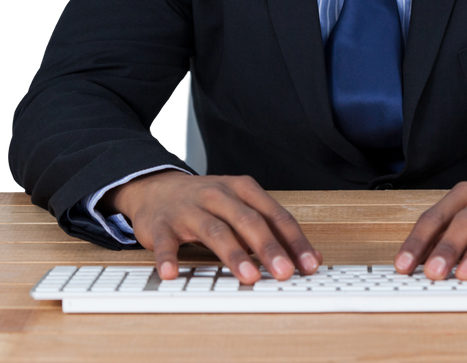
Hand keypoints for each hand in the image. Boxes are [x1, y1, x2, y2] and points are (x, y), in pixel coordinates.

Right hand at [103, 170, 322, 284]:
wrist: (156, 189)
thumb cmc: (207, 203)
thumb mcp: (240, 207)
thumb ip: (271, 230)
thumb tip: (310, 257)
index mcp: (242, 189)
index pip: (274, 215)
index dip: (293, 240)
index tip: (309, 263)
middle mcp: (217, 195)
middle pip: (247, 220)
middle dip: (268, 247)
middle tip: (284, 272)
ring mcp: (189, 209)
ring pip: (214, 230)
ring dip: (233, 254)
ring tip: (248, 277)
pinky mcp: (161, 224)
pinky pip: (166, 242)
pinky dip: (169, 258)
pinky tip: (172, 274)